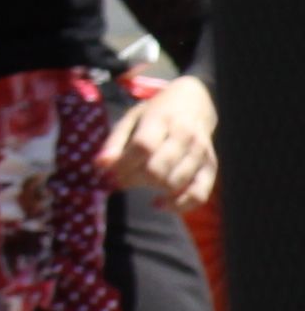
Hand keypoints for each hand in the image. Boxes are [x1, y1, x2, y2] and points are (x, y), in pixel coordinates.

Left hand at [105, 74, 218, 211]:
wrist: (195, 104)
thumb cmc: (156, 114)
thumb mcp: (131, 119)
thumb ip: (114, 142)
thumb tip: (100, 166)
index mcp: (162, 120)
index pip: (143, 147)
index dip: (124, 165)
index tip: (111, 173)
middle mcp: (185, 136)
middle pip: (158, 169)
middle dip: (134, 180)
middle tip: (122, 180)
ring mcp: (201, 152)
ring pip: (174, 183)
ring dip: (151, 190)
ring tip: (139, 183)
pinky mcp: (210, 167)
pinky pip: (199, 194)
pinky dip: (178, 206)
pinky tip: (159, 204)